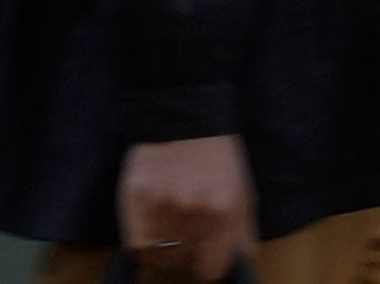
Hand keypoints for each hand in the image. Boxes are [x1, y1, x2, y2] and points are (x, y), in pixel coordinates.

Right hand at [120, 133, 254, 279]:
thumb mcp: (243, 190)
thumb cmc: (217, 154)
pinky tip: (151, 230)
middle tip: (187, 233)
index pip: (212, 269)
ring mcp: (162, 205)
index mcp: (224, 212)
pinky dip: (143, 246)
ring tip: (169, 226)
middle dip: (188, 252)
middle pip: (185, 261)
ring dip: (164, 248)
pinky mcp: (135, 198)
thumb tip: (240, 262)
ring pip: (160, 255)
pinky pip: (136, 246)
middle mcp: (193, 213)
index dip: (208, 266)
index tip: (205, 258)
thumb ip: (243, 232)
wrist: (183, 112)